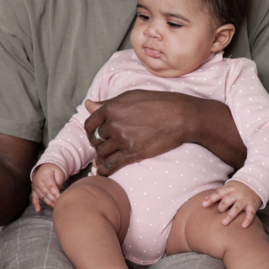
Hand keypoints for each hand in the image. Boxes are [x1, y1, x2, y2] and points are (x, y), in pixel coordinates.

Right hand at [31, 163, 65, 210]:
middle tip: (60, 204)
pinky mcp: (34, 189)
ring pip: (42, 196)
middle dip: (53, 199)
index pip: (50, 186)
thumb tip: (58, 193)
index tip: (60, 198)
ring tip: (55, 207)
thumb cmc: (54, 170)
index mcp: (44, 176)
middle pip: (46, 192)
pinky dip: (35, 204)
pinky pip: (34, 198)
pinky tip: (38, 210)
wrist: (46, 166)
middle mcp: (38, 181)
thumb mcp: (59, 173)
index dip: (55, 193)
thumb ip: (59, 182)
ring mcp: (35, 186)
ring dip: (48, 202)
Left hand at [84, 90, 200, 175]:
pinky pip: (111, 165)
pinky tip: (103, 171)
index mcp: (111, 108)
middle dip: (97, 144)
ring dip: (101, 157)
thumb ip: (107, 103)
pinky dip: (104, 170)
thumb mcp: (130, 97)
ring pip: (102, 153)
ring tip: (104, 159)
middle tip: (103, 147)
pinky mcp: (133, 153)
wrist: (180, 116)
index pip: (89, 124)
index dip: (90, 131)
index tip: (95, 135)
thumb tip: (87, 104)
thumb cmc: (156, 103)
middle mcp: (114, 124)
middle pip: (95, 139)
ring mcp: (123, 139)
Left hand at [203, 181, 260, 226]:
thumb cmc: (236, 189)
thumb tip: (204, 200)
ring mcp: (245, 199)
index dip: (211, 198)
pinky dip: (248, 219)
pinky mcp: (253, 205)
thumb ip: (217, 194)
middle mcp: (237, 193)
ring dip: (230, 215)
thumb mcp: (227, 188)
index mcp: (229, 188)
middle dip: (221, 207)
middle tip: (218, 213)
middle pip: (227, 200)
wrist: (254, 184)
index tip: (203, 205)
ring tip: (224, 223)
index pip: (219, 193)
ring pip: (237, 207)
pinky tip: (243, 226)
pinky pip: (251, 213)